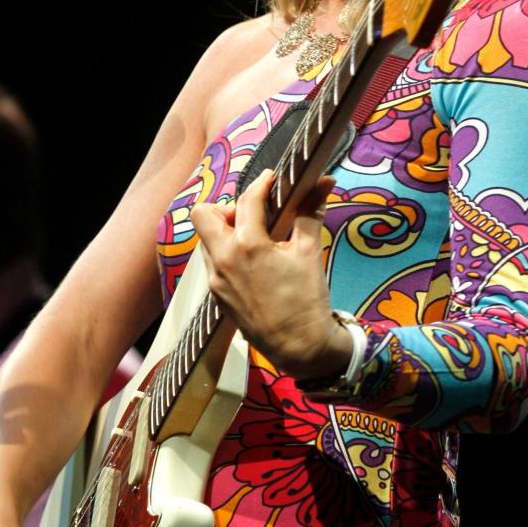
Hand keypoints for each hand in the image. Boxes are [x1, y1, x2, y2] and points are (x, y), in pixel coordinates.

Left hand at [192, 170, 351, 380]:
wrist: (298, 346)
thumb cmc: (306, 299)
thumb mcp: (309, 252)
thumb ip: (311, 212)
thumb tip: (323, 181)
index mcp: (247, 245)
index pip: (246, 200)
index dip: (261, 184)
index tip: (272, 180)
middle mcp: (223, 259)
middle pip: (203, 214)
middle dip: (226, 208)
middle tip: (253, 216)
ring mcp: (216, 279)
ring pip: (206, 240)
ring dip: (225, 231)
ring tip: (254, 239)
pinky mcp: (217, 295)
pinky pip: (213, 263)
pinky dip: (227, 254)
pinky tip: (252, 263)